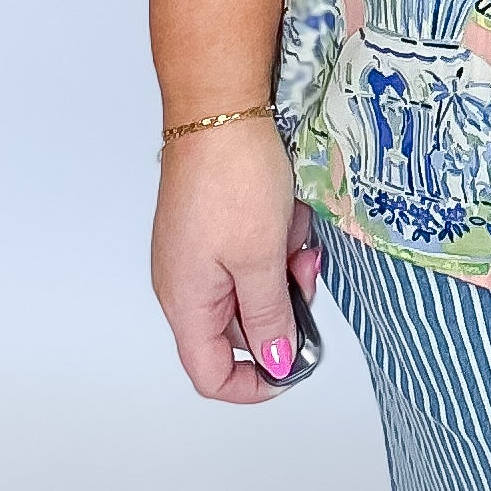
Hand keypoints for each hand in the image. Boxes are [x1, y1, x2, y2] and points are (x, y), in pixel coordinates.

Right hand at [150, 116, 318, 403]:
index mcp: (186, 301)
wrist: (220, 107)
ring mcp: (200, 252)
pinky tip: (288, 212)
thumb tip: (277, 362)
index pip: (211, 373)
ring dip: (283, 266)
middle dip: (282, 306)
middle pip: (240, 328)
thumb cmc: (231, 177)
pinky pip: (254, 252)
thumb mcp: (260, 258)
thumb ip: (269, 317)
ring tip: (295, 230)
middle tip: (304, 270)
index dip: (255, 383)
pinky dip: (277, 239)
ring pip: (253, 286)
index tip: (295, 364)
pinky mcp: (216, 225)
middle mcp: (186, 283)